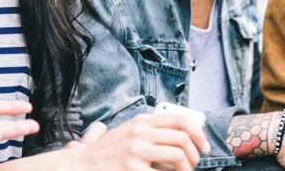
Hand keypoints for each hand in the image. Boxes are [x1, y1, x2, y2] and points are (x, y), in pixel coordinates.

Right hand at [60, 114, 209, 170]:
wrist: (80, 166)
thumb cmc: (106, 154)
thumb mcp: (127, 134)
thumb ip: (149, 133)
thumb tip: (182, 136)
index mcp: (141, 121)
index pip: (179, 120)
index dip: (197, 133)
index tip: (203, 146)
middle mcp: (140, 132)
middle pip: (183, 138)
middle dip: (195, 156)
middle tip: (193, 166)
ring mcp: (136, 150)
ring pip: (179, 156)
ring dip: (186, 169)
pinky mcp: (132, 168)